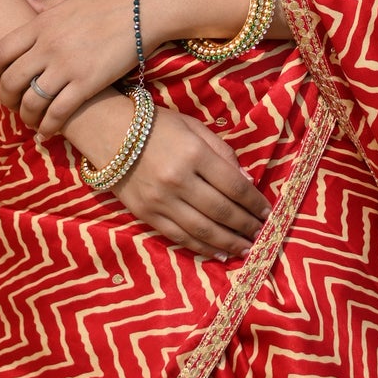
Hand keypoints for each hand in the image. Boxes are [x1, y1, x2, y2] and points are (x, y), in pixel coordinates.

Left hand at [0, 0, 138, 134]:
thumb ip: (45, 6)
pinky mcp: (87, 84)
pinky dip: (48, 126)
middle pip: (10, 81)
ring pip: (31, 102)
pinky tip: (47, 132)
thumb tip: (24, 1)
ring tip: (31, 122)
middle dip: (5, 99)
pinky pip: (58, 113)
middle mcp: (47, 46)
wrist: (145, 9)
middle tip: (11, 106)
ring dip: (26, 117)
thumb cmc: (111, 2)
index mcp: (41, 24)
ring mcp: (66, 66)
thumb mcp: (71, 0)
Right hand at [61, 91, 271, 259]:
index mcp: (194, 155)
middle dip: (246, 226)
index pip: (234, 186)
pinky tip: (219, 252)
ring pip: (202, 230)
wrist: (108, 132)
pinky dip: (202, 248)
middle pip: (221, 211)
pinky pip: (179, 237)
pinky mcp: (146, 215)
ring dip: (229, 242)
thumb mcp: (194, 128)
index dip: (254, 203)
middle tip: (263, 235)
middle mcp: (178, 180)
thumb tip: (247, 181)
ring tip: (247, 249)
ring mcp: (160, 201)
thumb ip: (222, 152)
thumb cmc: (157, 125)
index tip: (268, 212)